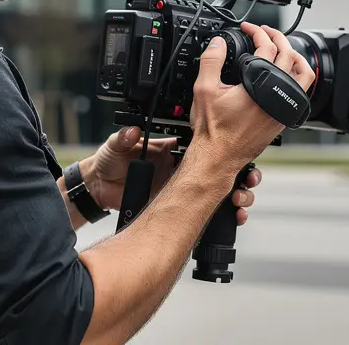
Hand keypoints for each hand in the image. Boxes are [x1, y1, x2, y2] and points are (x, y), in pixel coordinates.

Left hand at [86, 126, 263, 224]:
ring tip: (242, 200)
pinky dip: (224, 214)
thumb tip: (133, 131)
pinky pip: (206, 209)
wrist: (98, 187)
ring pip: (220, 189)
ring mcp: (182, 187)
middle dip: (241, 173)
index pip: (205, 144)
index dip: (223, 148)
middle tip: (249, 179)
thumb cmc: (108, 161)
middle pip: (221, 167)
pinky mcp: (178, 205)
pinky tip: (235, 217)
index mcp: (171, 148)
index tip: (238, 154)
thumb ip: (124, 138)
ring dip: (237, 194)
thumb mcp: (114, 145)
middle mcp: (182, 167)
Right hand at [187, 21, 315, 178]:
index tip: (247, 28)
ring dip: (295, 56)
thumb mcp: (204, 89)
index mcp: (260, 84)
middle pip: (288, 55)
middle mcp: (277, 95)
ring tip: (283, 49)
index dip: (256, 32)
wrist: (218, 156)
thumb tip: (218, 42)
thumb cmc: (213, 130)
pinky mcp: (283, 118)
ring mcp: (283, 108)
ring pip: (303, 75)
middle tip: (265, 31)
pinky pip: (300, 92)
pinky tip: (283, 76)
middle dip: (277, 37)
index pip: (266, 47)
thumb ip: (211, 60)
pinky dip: (295, 77)